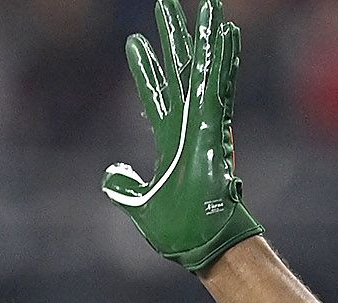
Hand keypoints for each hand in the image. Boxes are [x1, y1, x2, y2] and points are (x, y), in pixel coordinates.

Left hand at [103, 0, 261, 273]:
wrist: (201, 244)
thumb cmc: (178, 231)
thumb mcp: (139, 206)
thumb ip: (124, 188)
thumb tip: (110, 176)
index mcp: (169, 138)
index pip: (154, 93)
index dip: (146, 67)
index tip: (135, 41)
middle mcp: (189, 124)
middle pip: (180, 69)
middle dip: (173, 36)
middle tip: (166, 4)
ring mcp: (205, 124)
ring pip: (204, 69)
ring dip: (205, 36)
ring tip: (207, 4)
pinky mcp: (218, 128)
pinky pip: (221, 87)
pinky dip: (224, 60)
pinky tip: (227, 32)